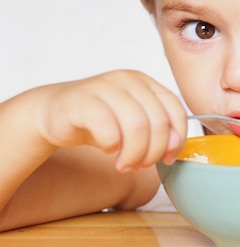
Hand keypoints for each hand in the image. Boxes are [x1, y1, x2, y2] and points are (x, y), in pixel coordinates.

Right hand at [34, 70, 186, 171]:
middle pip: (158, 121)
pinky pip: (108, 127)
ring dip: (134, 154)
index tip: (167, 158)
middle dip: (153, 152)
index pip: (176, 110)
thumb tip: (173, 147)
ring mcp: (105, 87)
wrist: (55, 114)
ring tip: (124, 165)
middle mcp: (128, 80)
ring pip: (137, 125)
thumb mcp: (135, 125)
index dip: (177, 138)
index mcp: (146, 83)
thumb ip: (158, 132)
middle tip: (140, 166)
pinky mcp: (82, 100)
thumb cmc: (100, 122)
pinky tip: (107, 150)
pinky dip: (111, 145)